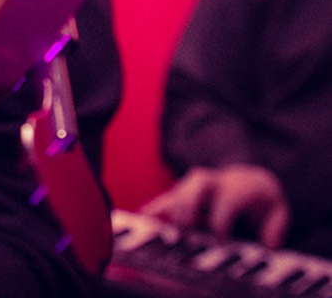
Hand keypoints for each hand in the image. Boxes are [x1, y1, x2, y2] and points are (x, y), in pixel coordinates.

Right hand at [141, 164, 290, 247]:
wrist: (251, 178)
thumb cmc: (262, 199)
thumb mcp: (277, 211)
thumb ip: (274, 228)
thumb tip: (268, 244)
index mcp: (239, 185)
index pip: (226, 201)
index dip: (221, 223)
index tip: (221, 244)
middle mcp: (215, 180)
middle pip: (198, 185)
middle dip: (190, 206)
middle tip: (187, 231)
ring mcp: (198, 184)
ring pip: (181, 187)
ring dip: (173, 209)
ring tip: (168, 231)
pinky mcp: (186, 190)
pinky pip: (169, 195)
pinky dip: (157, 205)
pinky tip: (145, 215)